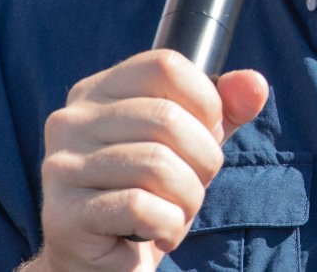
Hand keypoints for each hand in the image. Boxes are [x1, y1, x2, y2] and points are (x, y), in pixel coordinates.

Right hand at [24, 50, 268, 271]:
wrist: (104, 262)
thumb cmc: (151, 195)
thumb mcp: (191, 146)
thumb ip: (225, 111)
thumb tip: (254, 84)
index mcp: (98, 91)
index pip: (165, 65)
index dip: (205, 102)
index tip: (207, 136)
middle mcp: (72, 121)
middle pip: (167, 118)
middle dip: (204, 161)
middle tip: (196, 188)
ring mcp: (62, 166)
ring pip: (157, 165)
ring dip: (188, 200)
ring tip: (177, 214)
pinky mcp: (64, 213)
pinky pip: (140, 207)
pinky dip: (169, 225)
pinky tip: (160, 233)